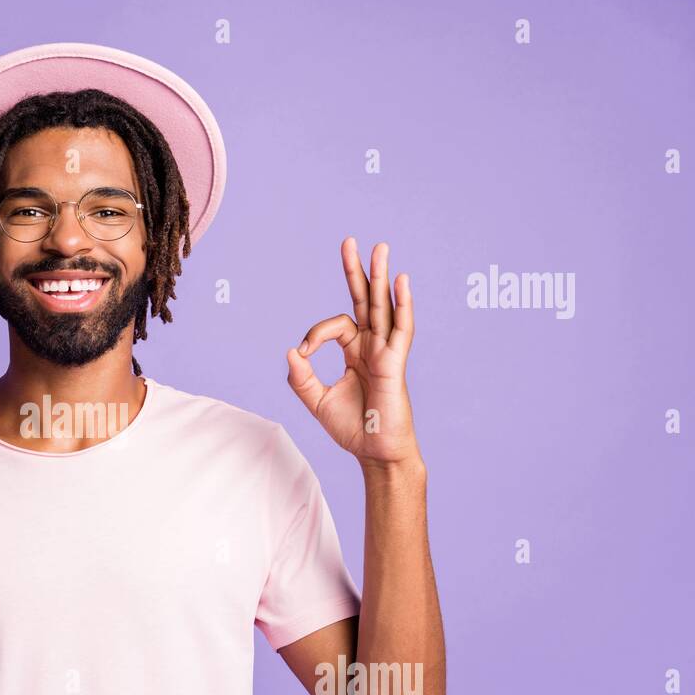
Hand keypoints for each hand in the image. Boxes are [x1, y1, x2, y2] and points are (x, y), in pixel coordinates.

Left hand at [286, 237, 420, 469]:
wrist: (375, 452)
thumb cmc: (352, 428)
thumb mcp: (317, 401)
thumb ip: (301, 378)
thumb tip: (291, 351)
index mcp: (354, 352)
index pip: (335, 325)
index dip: (315, 333)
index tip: (304, 352)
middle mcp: (372, 347)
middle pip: (364, 301)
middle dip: (357, 272)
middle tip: (350, 241)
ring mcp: (386, 352)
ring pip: (383, 307)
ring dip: (381, 277)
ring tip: (380, 248)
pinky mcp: (396, 363)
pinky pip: (401, 329)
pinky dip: (403, 305)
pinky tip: (401, 282)